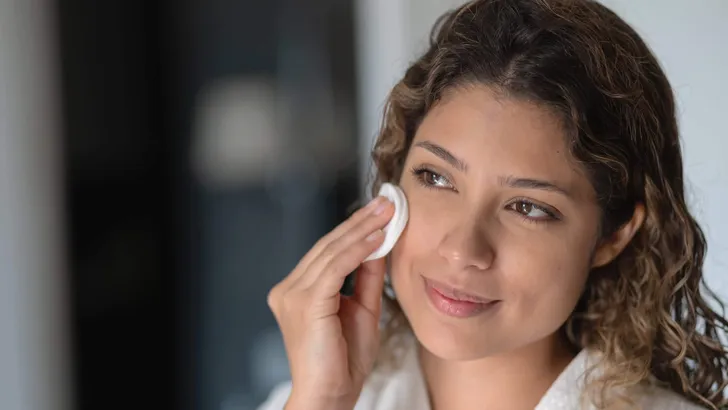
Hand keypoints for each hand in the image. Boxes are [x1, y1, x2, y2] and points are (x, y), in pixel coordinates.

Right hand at [268, 196, 394, 409]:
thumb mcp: (362, 309)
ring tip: (388, 213)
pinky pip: (335, 268)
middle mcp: (289, 289)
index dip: (354, 229)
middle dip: (361, 221)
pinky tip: (378, 239)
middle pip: (328, 245)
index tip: (381, 211)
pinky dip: (358, 250)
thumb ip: (366, 278)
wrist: (330, 396)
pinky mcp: (305, 303)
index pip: (328, 251)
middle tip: (387, 202)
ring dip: (363, 230)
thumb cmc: (344, 361)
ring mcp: (292, 294)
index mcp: (298, 290)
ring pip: (332, 252)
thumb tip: (379, 245)